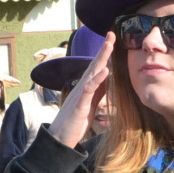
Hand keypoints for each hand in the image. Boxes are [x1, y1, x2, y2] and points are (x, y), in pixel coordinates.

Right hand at [48, 33, 114, 148]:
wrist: (60, 138)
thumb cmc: (74, 122)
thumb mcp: (90, 104)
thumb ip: (97, 91)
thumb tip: (106, 79)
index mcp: (86, 88)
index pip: (97, 67)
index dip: (105, 54)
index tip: (112, 39)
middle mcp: (82, 87)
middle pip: (94, 65)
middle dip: (103, 49)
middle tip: (111, 34)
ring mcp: (80, 95)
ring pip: (91, 73)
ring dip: (101, 58)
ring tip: (109, 45)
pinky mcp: (79, 105)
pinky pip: (88, 90)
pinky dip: (97, 79)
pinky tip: (105, 71)